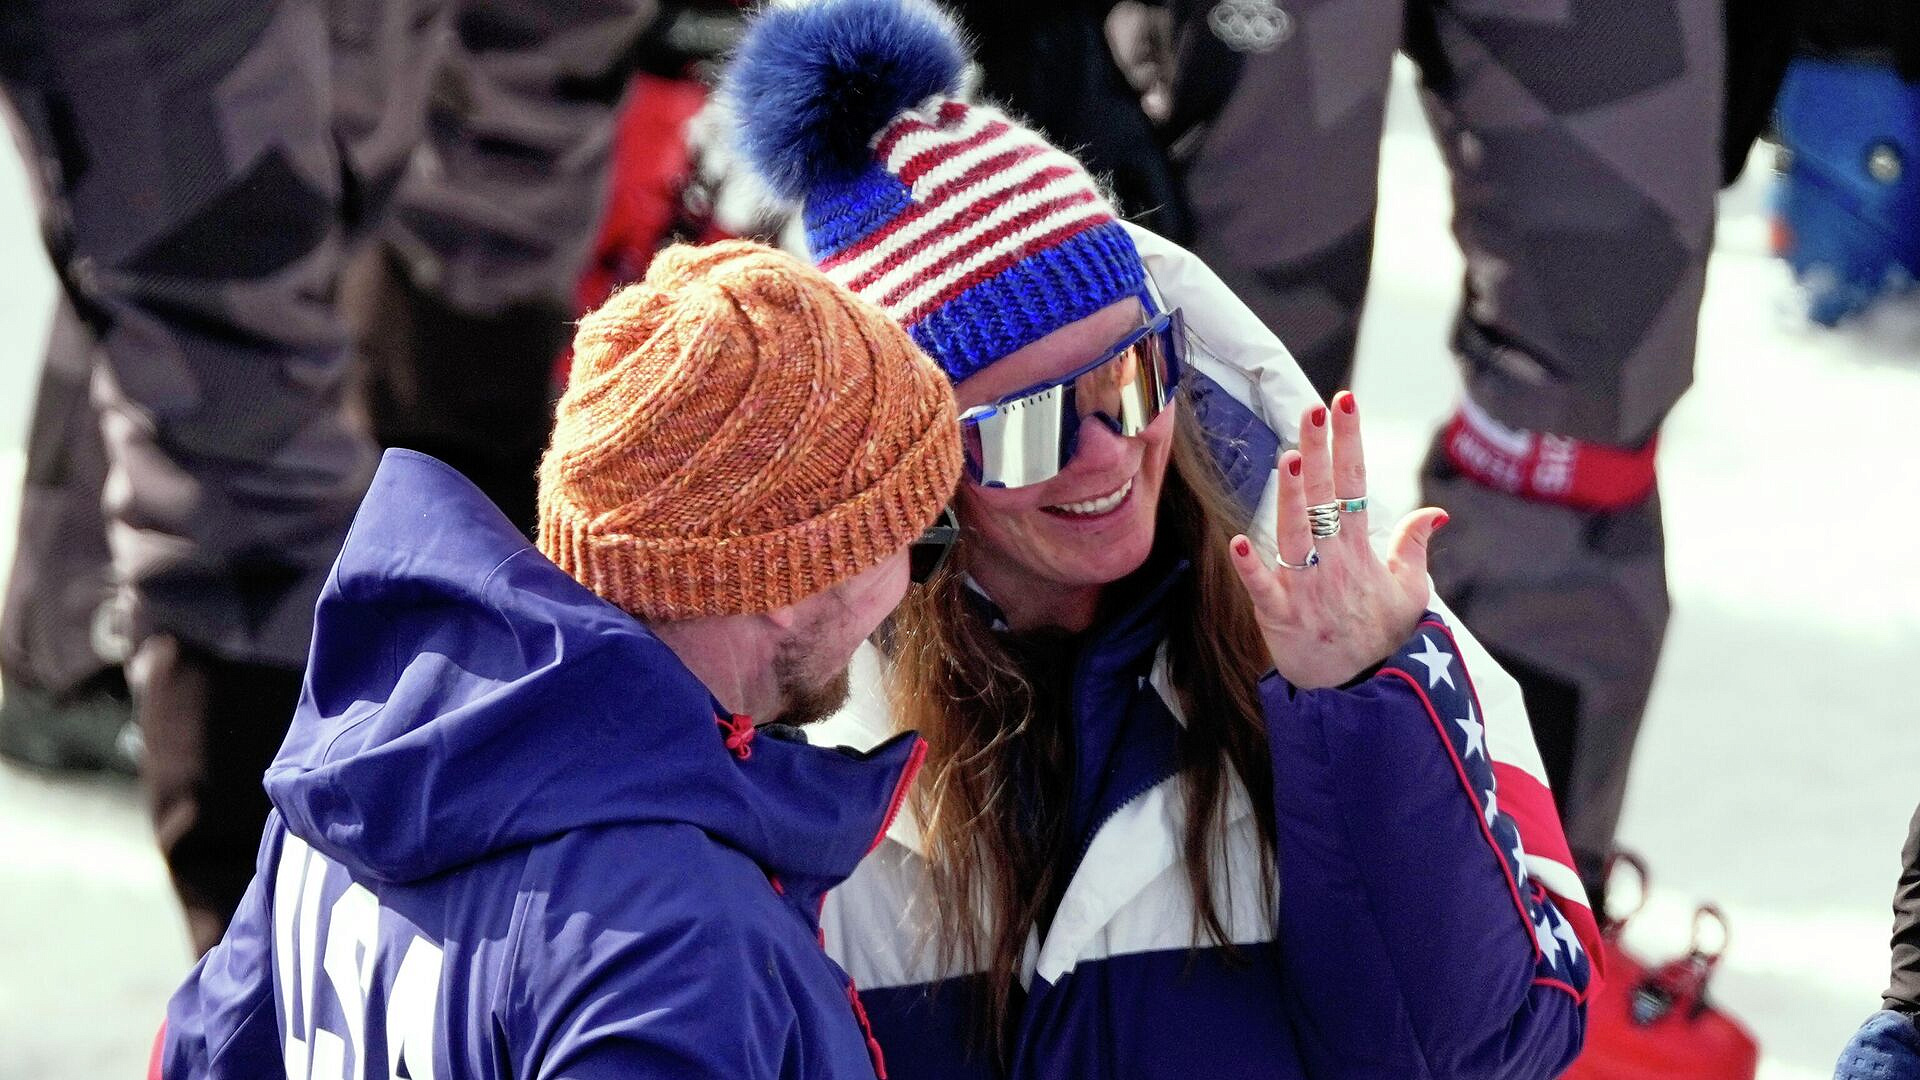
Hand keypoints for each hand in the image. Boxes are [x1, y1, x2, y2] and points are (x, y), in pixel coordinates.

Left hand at [1227, 392, 1446, 689]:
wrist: (1363, 691)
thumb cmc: (1381, 636)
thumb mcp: (1410, 590)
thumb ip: (1414, 545)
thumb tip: (1435, 511)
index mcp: (1361, 550)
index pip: (1355, 483)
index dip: (1348, 441)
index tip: (1344, 401)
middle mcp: (1334, 562)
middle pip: (1325, 498)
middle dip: (1321, 453)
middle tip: (1315, 411)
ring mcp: (1307, 588)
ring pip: (1297, 534)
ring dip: (1293, 499)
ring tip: (1291, 459)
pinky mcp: (1281, 617)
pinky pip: (1264, 589)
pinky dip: (1251, 569)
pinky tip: (1237, 542)